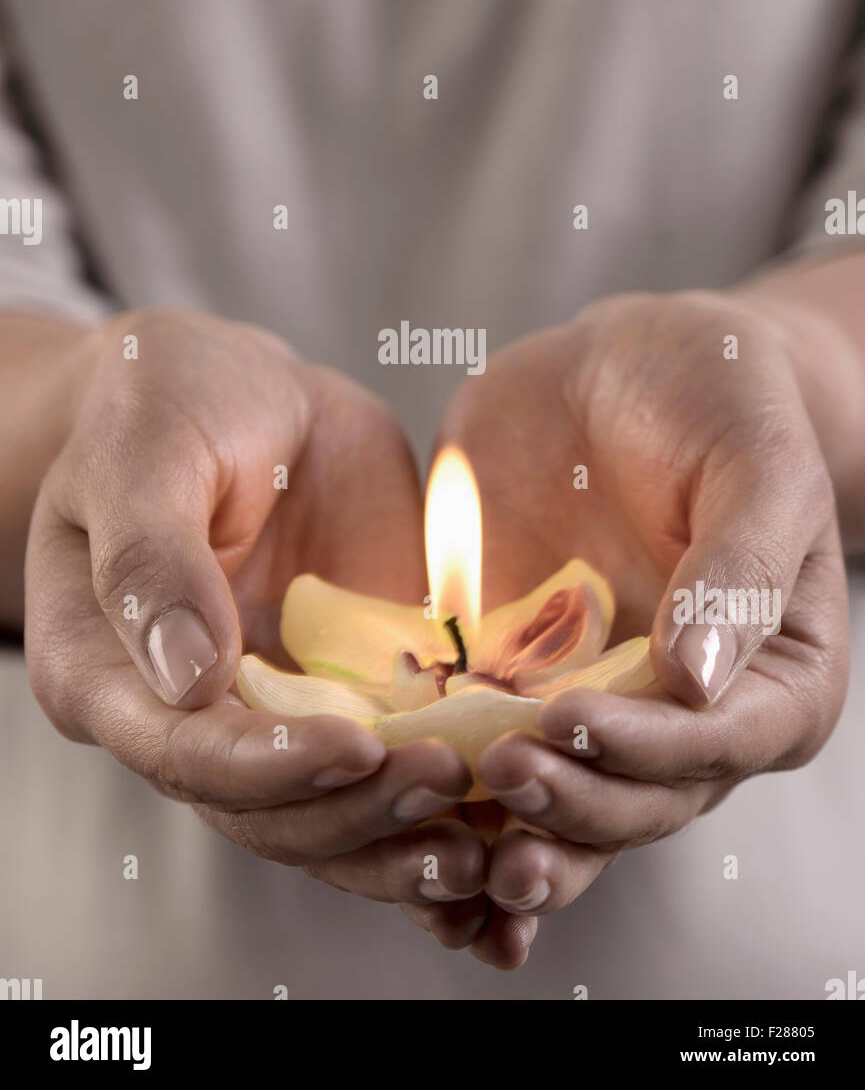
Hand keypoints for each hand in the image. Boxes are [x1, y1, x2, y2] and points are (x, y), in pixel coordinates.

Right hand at [25, 308, 485, 910]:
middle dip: (356, 807)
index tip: (356, 746)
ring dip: (403, 835)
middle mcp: (183, 717)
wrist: (250, 391)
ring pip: (329, 815)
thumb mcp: (145, 452)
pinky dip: (435, 812)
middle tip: (445, 774)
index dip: (267, 765)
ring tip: (486, 835)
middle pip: (262, 810)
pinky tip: (501, 828)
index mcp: (106, 672)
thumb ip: (152, 557)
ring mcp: (270, 715)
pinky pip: (385, 774)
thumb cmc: (170, 400)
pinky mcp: (344, 696)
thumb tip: (190, 675)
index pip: (182, 752)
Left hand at [419, 290, 848, 963]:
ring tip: (456, 831)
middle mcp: (686, 714)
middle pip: (638, 798)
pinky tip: (404, 799)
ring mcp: (598, 701)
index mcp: (772, 680)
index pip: (719, 745)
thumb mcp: (757, 462)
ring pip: (563, 800)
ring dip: (513, 831)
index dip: (647, 749)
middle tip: (504, 770)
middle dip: (573, 801)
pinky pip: (484, 745)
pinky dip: (451, 787)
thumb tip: (701, 680)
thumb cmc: (720, 398)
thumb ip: (741, 566)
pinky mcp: (517, 677)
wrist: (624, 364)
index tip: (574, 720)